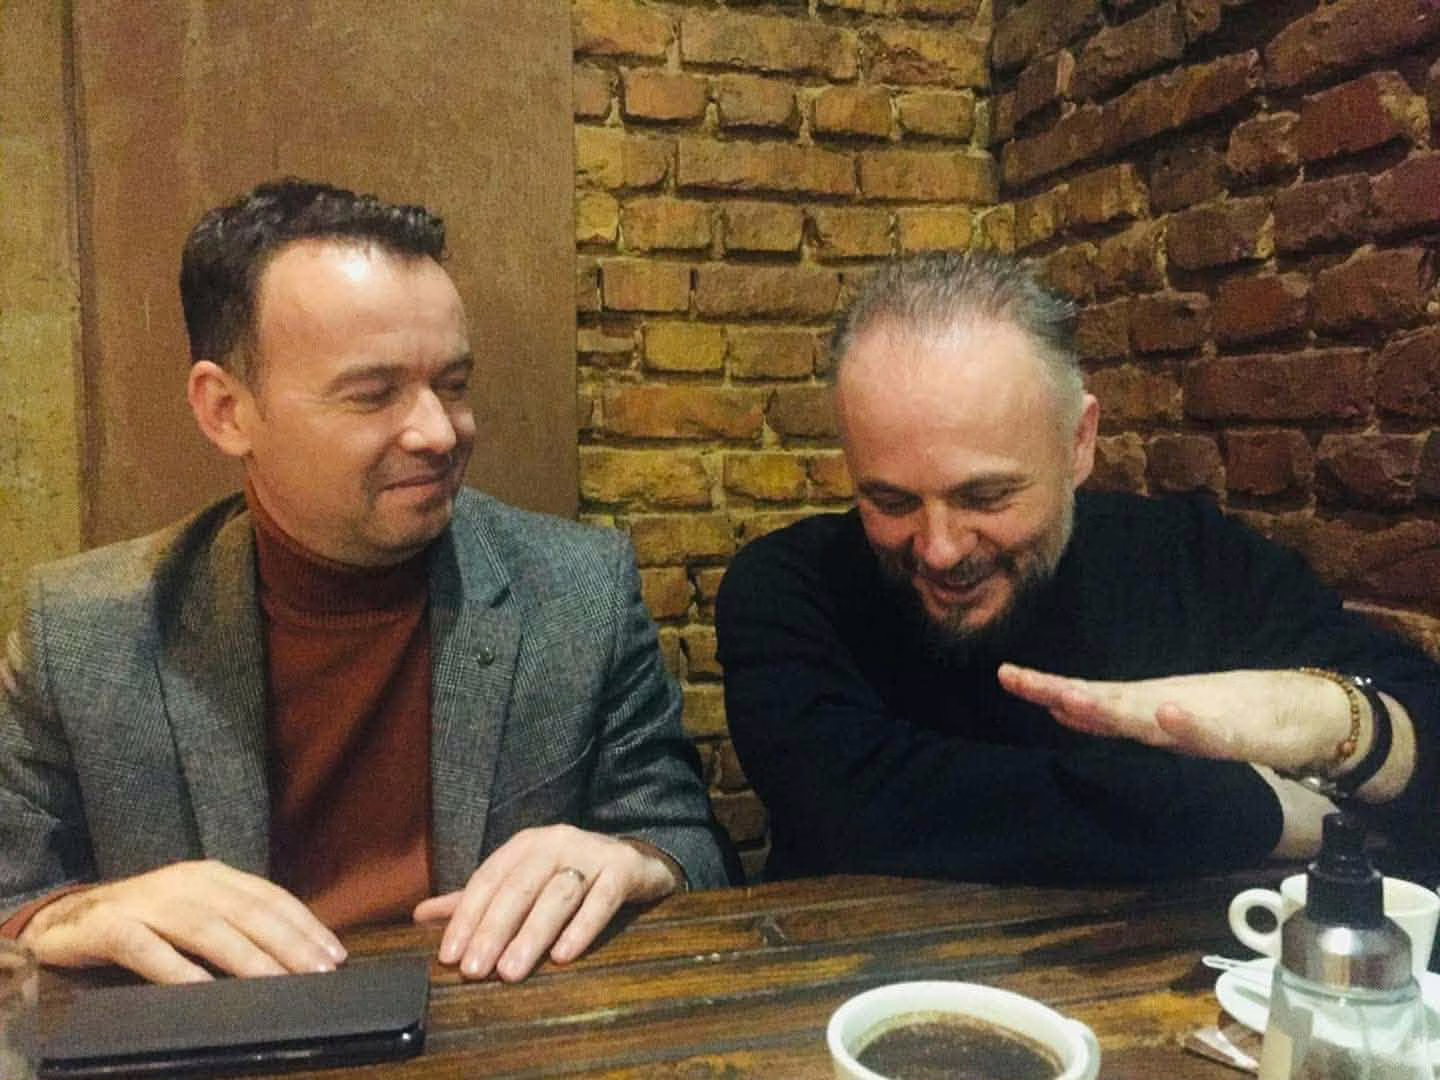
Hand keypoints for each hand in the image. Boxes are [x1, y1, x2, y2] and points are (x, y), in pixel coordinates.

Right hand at [19, 860, 345, 983]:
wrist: (64, 918)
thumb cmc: (142, 921)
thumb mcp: (195, 914)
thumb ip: (235, 925)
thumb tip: (292, 957)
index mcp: (213, 876)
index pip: (269, 898)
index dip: (304, 925)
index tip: (335, 955)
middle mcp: (186, 882)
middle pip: (247, 912)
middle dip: (288, 943)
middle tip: (319, 973)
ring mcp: (148, 903)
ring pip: (207, 929)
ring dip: (247, 958)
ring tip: (278, 982)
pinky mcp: (110, 927)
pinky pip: (147, 950)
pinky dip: (176, 970)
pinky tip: (202, 991)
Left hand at [413, 825, 680, 982]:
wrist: (635, 859)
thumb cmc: (569, 875)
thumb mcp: (522, 881)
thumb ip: (477, 900)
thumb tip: (420, 916)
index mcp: (526, 845)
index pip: (488, 880)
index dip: (466, 917)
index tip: (449, 956)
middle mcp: (557, 842)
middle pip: (519, 887)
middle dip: (494, 930)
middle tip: (475, 970)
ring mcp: (593, 853)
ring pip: (558, 894)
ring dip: (532, 934)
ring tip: (511, 972)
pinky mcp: (624, 869)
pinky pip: (602, 899)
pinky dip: (582, 927)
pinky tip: (564, 956)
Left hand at [996, 664, 1351, 772]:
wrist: (1304, 711)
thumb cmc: (1230, 710)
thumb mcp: (1165, 717)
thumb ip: (1118, 714)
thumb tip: (1064, 707)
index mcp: (1145, 706)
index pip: (1087, 699)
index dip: (1047, 690)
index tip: (1007, 676)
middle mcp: (1164, 707)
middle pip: (1104, 702)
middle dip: (1061, 693)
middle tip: (1017, 679)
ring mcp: (1199, 718)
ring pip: (1148, 715)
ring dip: (1109, 707)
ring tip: (1070, 697)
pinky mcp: (1238, 731)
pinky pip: (1212, 731)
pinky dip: (1188, 722)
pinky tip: (1168, 714)